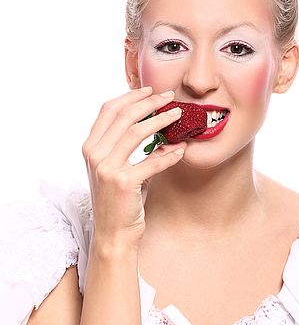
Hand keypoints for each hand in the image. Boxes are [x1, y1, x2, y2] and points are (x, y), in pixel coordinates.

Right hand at [82, 87, 185, 244]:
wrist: (114, 233)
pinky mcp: (123, 182)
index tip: (149, 90)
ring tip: (179, 114)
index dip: (130, 97)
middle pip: (124, 116)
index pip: (108, 110)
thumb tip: (159, 128)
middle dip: (149, 102)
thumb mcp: (119, 169)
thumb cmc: (120, 201)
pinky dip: (170, 154)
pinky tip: (182, 150)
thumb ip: (130, 149)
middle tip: (170, 97)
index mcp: (90, 147)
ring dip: (161, 120)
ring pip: (137, 132)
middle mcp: (95, 154)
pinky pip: (152, 161)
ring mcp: (107, 168)